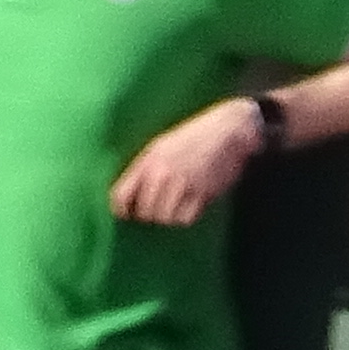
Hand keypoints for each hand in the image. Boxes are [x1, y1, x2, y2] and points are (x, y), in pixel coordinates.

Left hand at [111, 100, 262, 226]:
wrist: (228, 130)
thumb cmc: (194, 137)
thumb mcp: (161, 146)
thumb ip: (144, 169)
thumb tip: (131, 197)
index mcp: (147, 160)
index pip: (121, 197)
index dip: (121, 210)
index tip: (127, 214)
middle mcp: (162, 173)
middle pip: (144, 212)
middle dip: (148, 215)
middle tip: (156, 210)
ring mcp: (182, 184)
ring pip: (164, 218)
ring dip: (167, 217)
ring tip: (173, 209)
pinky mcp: (202, 194)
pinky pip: (185, 219)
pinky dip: (185, 218)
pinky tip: (188, 207)